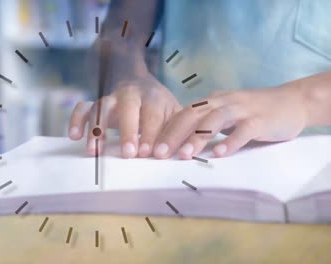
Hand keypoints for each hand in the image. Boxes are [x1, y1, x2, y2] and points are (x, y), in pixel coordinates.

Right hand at [69, 70, 181, 157]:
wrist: (141, 83)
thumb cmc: (161, 108)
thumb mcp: (175, 114)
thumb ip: (181, 130)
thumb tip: (189, 154)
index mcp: (154, 97)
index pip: (153, 114)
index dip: (151, 133)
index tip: (150, 154)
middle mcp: (131, 95)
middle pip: (127, 108)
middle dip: (127, 131)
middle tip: (128, 154)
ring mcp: (111, 98)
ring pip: (101, 108)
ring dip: (97, 129)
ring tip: (93, 151)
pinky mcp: (96, 104)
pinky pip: (83, 107)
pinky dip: (76, 119)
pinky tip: (74, 136)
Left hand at [153, 84, 307, 158]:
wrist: (293, 100)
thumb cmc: (253, 111)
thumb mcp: (225, 114)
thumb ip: (205, 125)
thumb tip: (178, 144)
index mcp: (211, 101)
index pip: (183, 114)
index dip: (166, 130)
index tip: (150, 148)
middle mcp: (223, 101)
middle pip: (193, 115)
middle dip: (173, 134)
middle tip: (159, 153)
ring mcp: (242, 109)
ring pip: (215, 120)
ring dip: (198, 138)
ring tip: (184, 155)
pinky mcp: (261, 119)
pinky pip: (244, 129)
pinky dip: (231, 141)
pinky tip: (221, 153)